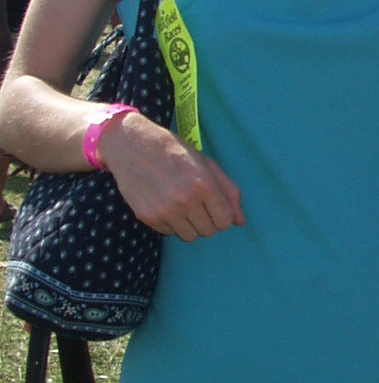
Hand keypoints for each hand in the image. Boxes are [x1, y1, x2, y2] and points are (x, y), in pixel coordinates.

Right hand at [100, 111, 244, 239]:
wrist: (132, 146)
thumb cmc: (175, 152)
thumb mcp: (207, 165)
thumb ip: (228, 192)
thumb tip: (240, 221)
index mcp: (204, 185)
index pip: (225, 221)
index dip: (222, 215)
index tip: (214, 205)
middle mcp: (185, 200)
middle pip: (208, 231)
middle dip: (206, 220)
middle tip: (196, 202)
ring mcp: (164, 210)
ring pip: (189, 236)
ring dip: (189, 224)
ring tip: (180, 204)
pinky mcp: (147, 217)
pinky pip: (169, 233)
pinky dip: (170, 223)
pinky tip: (164, 203)